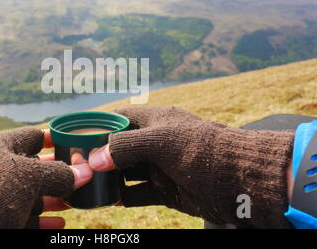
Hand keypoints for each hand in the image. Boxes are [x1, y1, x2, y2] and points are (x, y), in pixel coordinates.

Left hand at [0, 127, 92, 228]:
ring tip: (74, 203)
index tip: (75, 144)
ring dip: (54, 200)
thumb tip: (85, 173)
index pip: (33, 137)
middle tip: (81, 179)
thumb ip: (58, 174)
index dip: (55, 139)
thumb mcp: (27, 177)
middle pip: (34, 168)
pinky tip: (60, 224)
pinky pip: (24, 218)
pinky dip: (42, 221)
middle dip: (59, 175)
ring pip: (30, 196)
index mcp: (0, 147)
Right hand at [89, 106, 294, 227]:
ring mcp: (160, 167)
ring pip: (126, 172)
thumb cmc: (202, 149)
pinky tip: (112, 199)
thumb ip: (125, 146)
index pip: (117, 117)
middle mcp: (154, 142)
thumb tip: (95, 159)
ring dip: (109, 179)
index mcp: (153, 120)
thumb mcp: (160, 140)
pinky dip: (125, 197)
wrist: (240, 179)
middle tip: (78, 167)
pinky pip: (139, 194)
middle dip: (99, 157)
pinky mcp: (166, 190)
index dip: (97, 125)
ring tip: (90, 185)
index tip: (75, 137)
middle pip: (118, 147)